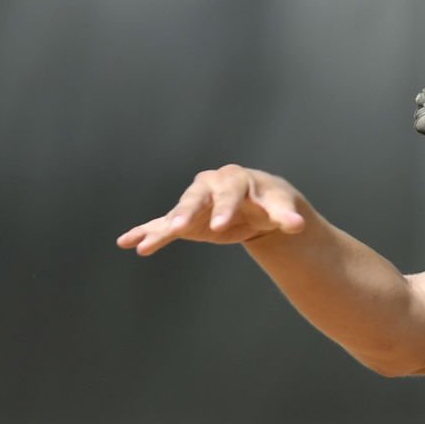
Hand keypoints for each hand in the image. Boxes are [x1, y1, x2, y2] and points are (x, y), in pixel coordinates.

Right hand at [116, 164, 306, 256]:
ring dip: (162, 228)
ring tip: (145, 244)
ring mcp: (194, 202)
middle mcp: (209, 186)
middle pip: (196, 198)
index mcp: (234, 179)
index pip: (229, 194)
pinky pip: (162, 225)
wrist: (259, 203)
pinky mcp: (185, 219)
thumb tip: (298, 225)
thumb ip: (285, 216)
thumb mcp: (279, 207)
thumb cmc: (270, 201)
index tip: (220, 226)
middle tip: (178, 228)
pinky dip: (146, 232)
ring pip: (176, 213)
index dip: (225, 209)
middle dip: (186, 212)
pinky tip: (126, 242)